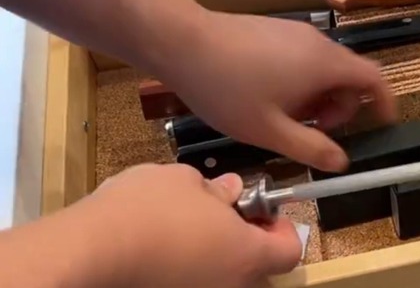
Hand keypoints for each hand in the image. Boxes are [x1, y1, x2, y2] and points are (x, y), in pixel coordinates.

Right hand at [74, 164, 301, 286]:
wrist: (91, 251)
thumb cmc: (147, 209)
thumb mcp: (187, 182)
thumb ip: (218, 190)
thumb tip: (231, 191)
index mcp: (247, 255)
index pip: (290, 252)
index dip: (283, 230)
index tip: (265, 213)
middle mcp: (232, 287)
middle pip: (259, 271)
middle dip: (249, 245)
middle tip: (227, 219)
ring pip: (226, 280)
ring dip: (219, 258)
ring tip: (193, 232)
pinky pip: (195, 283)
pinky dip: (192, 271)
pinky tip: (169, 249)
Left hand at [155, 10, 397, 171]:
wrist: (182, 41)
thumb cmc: (228, 89)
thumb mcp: (269, 131)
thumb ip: (310, 148)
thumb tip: (341, 162)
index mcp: (325, 65)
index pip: (375, 79)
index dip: (385, 102)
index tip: (382, 123)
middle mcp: (318, 43)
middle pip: (349, 75)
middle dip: (340, 107)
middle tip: (312, 130)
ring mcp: (295, 32)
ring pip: (323, 67)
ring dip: (317, 96)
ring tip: (284, 116)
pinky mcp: (275, 29)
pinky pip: (303, 57)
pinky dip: (301, 80)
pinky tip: (267, 95)